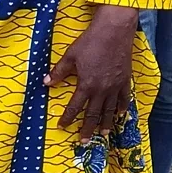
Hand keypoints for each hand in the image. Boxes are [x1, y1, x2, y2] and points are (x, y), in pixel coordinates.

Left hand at [46, 5, 137, 143]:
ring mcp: (115, 86)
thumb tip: (46, 83)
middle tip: (85, 141)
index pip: (75, 107)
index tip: (63, 126)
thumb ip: (59, 71)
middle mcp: (101, 90)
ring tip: (104, 134)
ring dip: (106, 123)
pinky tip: (120, 115)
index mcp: (86, 85)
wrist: (114, 31)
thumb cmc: (91, 41)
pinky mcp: (125, 80)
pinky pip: (124, 98)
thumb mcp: (70, 55)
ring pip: (110, 110)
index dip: (68, 118)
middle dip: (88, 128)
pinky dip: (122, 108)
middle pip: (94, 114)